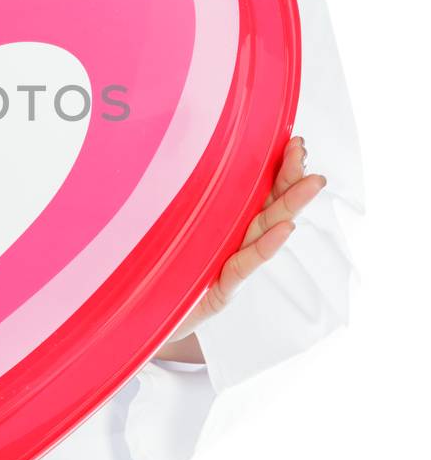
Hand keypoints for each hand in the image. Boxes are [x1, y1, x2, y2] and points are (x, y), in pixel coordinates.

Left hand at [166, 135, 325, 345]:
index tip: (293, 141)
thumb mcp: (168, 227)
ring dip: (291, 204)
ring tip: (314, 182)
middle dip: (290, 177)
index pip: (258, 190)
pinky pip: (247, 263)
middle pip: (269, 204)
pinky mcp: (224, 288)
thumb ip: (175, 198)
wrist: (145, 317)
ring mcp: (233, 264)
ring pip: (266, 229)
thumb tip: (167, 152)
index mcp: (226, 223)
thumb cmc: (160, 270)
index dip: (277, 168)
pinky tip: (286, 228)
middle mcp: (235, 241)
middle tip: (305, 151)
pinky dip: (267, 246)